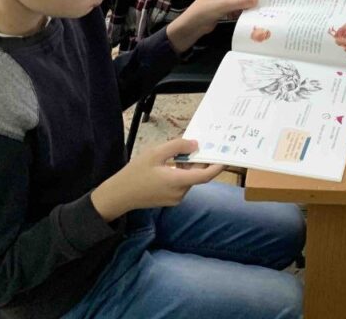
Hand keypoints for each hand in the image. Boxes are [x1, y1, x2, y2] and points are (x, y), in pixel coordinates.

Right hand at [91, 138, 224, 221]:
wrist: (119, 195)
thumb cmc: (135, 172)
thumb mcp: (155, 153)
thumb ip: (177, 147)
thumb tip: (196, 145)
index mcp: (177, 182)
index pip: (205, 176)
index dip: (217, 166)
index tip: (226, 157)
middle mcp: (180, 193)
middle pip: (197, 175)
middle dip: (199, 161)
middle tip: (198, 146)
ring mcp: (175, 198)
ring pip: (189, 179)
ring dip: (188, 167)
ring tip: (178, 154)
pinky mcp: (170, 200)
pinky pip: (182, 184)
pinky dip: (181, 174)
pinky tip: (171, 165)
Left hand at [167, 0, 258, 52]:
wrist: (192, 25)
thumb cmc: (205, 10)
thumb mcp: (224, 5)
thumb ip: (241, 2)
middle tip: (256, 5)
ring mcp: (225, 1)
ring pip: (240, 0)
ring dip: (246, 5)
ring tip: (253, 12)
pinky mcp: (224, 11)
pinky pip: (237, 8)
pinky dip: (241, 12)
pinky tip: (245, 17)